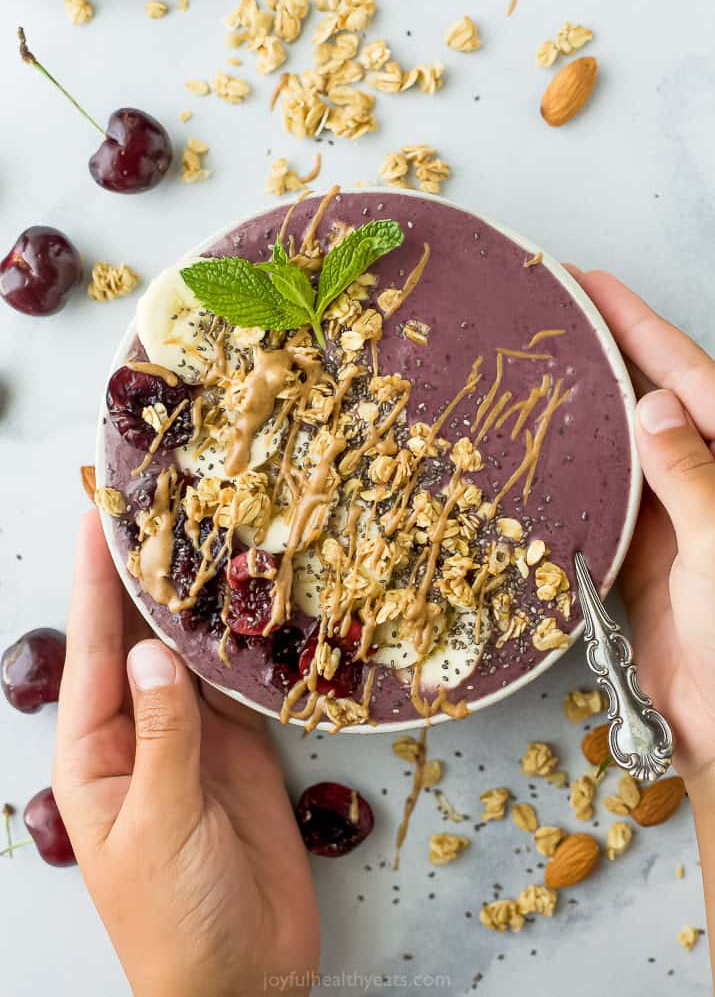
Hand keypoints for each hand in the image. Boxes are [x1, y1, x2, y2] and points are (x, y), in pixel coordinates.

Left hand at [53, 512, 319, 996]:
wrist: (244, 978)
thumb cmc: (175, 919)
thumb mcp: (160, 826)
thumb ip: (163, 736)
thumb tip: (153, 654)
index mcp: (96, 752)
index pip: (93, 650)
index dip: (96, 581)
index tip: (100, 517)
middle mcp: (141, 732)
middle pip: (142, 640)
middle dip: (150, 578)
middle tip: (166, 507)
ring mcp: (195, 737)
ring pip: (195, 655)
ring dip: (203, 604)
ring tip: (215, 538)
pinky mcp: (243, 747)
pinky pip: (242, 685)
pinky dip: (249, 646)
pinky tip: (258, 604)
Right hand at [569, 269, 714, 787]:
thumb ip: (691, 477)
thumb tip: (655, 404)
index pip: (686, 375)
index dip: (638, 326)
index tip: (591, 284)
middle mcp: (700, 482)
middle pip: (647, 403)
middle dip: (603, 359)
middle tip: (550, 321)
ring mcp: (668, 521)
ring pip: (616, 452)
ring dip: (579, 417)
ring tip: (533, 376)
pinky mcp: (636, 560)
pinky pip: (599, 506)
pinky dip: (570, 481)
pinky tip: (537, 460)